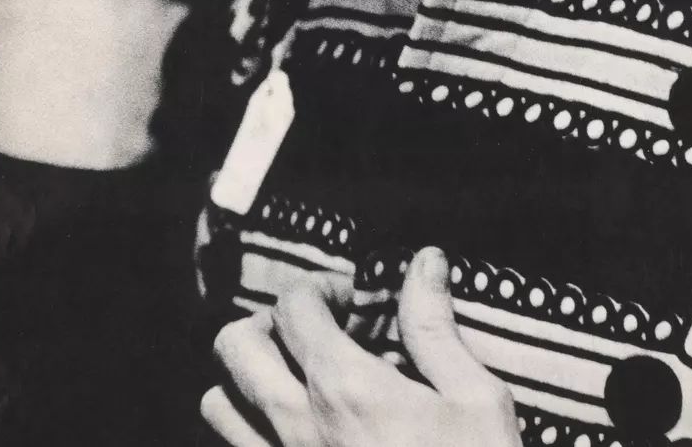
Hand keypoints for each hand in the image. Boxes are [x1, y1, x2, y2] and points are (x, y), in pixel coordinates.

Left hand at [202, 247, 521, 446]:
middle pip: (235, 346)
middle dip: (270, 323)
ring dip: (249, 378)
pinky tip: (298, 430)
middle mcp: (296, 427)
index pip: (294, 305)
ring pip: (217, 405)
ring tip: (296, 380)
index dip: (321, 287)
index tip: (353, 301)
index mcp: (345, 388)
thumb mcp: (475, 400)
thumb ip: (435, 327)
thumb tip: (424, 262)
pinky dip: (249, 430)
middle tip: (314, 332)